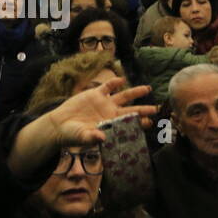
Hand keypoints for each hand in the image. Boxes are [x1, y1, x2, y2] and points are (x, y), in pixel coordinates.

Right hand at [6, 79, 156, 177]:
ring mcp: (104, 103)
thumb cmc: (72, 135)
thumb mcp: (81, 137)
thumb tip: (102, 138)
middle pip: (132, 110)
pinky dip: (114, 83)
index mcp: (111, 125)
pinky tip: (122, 80)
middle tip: (157, 108)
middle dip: (144, 109)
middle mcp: (111, 114)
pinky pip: (108, 87)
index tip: (150, 122)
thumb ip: (91, 137)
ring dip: (136, 92)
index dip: (140, 123)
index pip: (129, 124)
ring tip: (147, 89)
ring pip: (124, 96)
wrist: (60, 124)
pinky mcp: (95, 94)